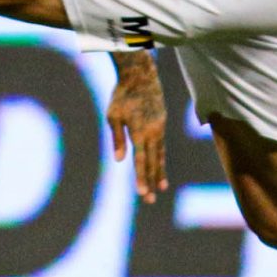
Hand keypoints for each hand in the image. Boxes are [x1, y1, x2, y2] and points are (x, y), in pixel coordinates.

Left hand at [106, 55, 166, 200]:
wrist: (141, 76)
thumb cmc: (122, 96)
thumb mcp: (113, 116)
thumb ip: (118, 139)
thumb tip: (120, 160)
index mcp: (140, 132)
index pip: (141, 160)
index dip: (141, 177)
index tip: (142, 193)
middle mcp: (153, 132)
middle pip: (153, 161)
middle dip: (151, 181)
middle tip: (150, 200)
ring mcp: (160, 128)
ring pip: (160, 154)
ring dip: (159, 172)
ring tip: (161, 188)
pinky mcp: (162, 123)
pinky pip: (162, 145)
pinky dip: (161, 157)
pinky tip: (160, 167)